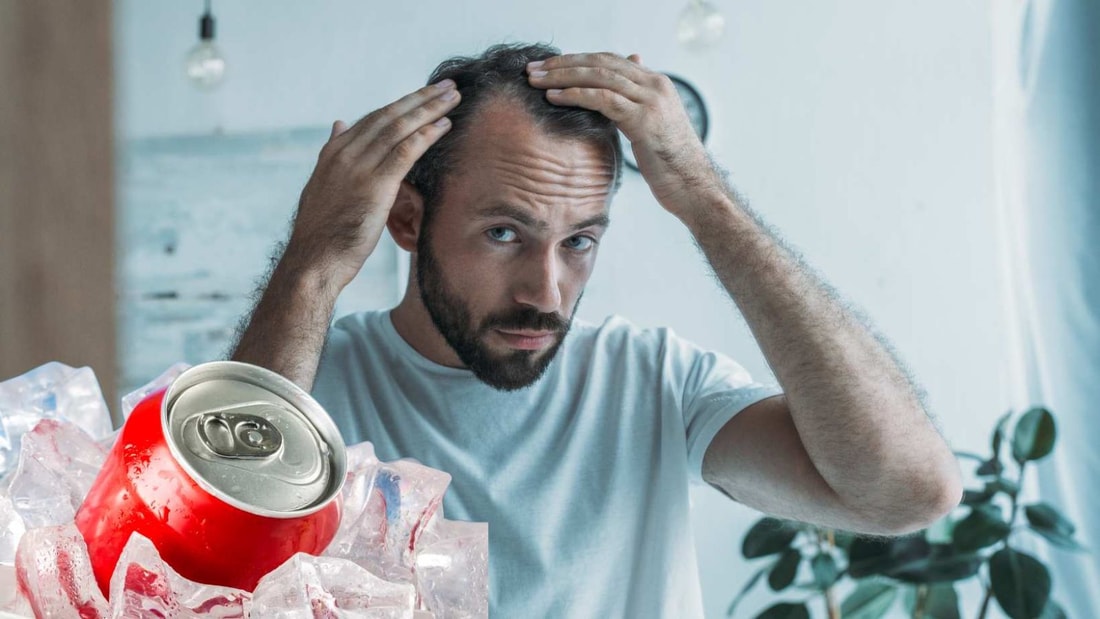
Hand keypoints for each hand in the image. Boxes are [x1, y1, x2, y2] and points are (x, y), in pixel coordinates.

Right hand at [287, 79, 461, 290]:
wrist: (313, 260)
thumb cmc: (321, 233)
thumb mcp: (322, 186)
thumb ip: (333, 154)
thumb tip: (338, 124)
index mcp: (333, 153)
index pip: (372, 120)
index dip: (401, 105)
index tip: (423, 95)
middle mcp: (344, 154)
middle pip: (389, 116)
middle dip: (420, 99)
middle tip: (447, 86)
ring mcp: (358, 168)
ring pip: (400, 128)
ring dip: (429, 110)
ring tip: (453, 97)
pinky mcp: (375, 185)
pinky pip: (406, 151)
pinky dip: (426, 135)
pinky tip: (444, 125)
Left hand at [525, 52, 719, 217]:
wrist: (695, 187)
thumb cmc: (671, 164)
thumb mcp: (651, 128)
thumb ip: (635, 106)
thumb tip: (617, 97)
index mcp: (656, 83)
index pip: (609, 60)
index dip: (576, 60)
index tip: (548, 67)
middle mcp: (655, 85)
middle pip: (600, 62)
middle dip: (563, 64)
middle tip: (533, 68)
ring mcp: (651, 100)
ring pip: (598, 76)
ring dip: (562, 76)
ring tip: (535, 80)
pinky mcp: (644, 119)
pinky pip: (602, 99)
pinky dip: (574, 95)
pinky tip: (553, 97)